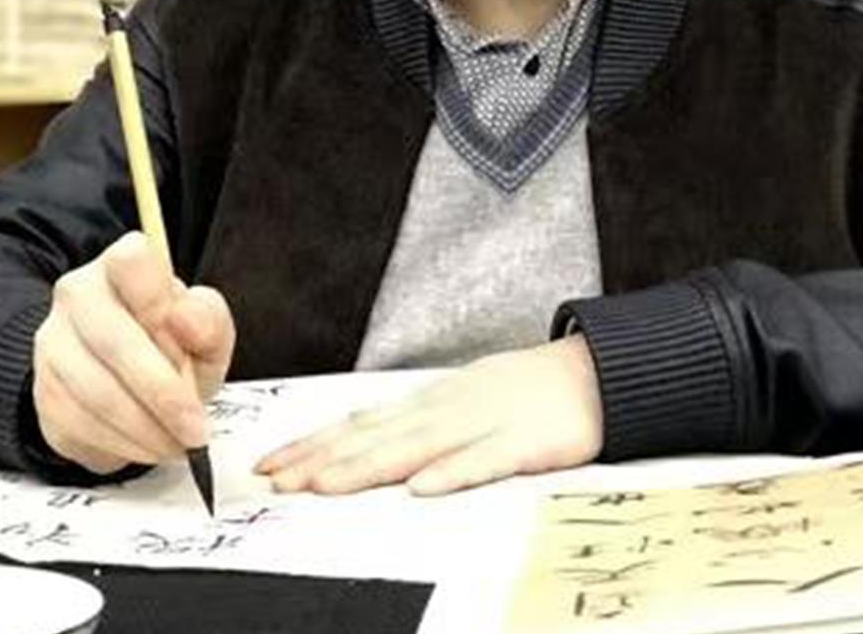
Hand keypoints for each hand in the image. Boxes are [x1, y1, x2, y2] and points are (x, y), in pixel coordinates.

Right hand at [32, 231, 235, 473]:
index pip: (132, 261)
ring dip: (145, 429)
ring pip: (96, 393)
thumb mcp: (207, 329)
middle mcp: (77, 294)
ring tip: (177, 443)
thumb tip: (186, 318)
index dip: (160, 304)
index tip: (190, 346)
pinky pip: (79, 425)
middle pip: (115, 341)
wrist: (127, 378)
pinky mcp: (43, 391)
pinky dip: (121, 445)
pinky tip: (147, 445)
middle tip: (195, 429)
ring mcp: (52, 343)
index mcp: (121, 264)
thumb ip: (208, 318)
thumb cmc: (171, 345)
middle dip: (163, 395)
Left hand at [256, 336, 601, 495]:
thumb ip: (415, 426)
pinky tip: (423, 488)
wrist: (591, 374)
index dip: (312, 443)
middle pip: (375, 437)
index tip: (272, 463)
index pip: (359, 424)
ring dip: (367, 467)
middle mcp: (445, 410)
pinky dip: (452, 474)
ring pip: (415, 447)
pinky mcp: (523, 443)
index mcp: (429, 404)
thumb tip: (361, 443)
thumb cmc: (523, 395)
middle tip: (278, 481)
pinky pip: (484, 461)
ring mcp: (482, 423)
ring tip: (325, 484)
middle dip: (322, 460)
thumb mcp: (460, 404)